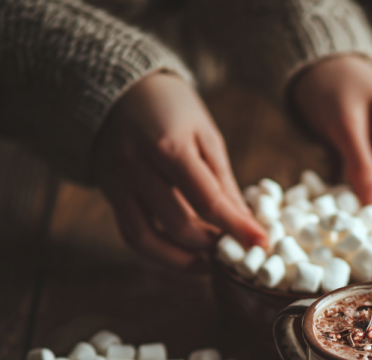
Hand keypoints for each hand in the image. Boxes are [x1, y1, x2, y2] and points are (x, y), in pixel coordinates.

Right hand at [94, 72, 265, 267]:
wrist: (113, 84)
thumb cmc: (170, 107)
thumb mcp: (206, 134)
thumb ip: (223, 182)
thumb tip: (244, 225)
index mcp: (168, 146)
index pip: (208, 201)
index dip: (237, 228)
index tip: (261, 243)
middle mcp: (138, 167)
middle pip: (181, 225)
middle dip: (214, 245)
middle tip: (237, 250)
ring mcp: (118, 183)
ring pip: (150, 240)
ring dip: (185, 259)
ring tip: (211, 261)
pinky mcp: (110, 194)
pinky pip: (133, 236)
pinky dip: (160, 253)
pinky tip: (185, 255)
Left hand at [291, 56, 371, 234]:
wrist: (312, 62)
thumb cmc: (332, 82)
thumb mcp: (345, 123)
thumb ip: (361, 165)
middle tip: (369, 251)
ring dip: (367, 215)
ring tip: (353, 242)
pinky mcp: (364, 157)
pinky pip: (362, 187)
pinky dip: (351, 203)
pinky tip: (338, 222)